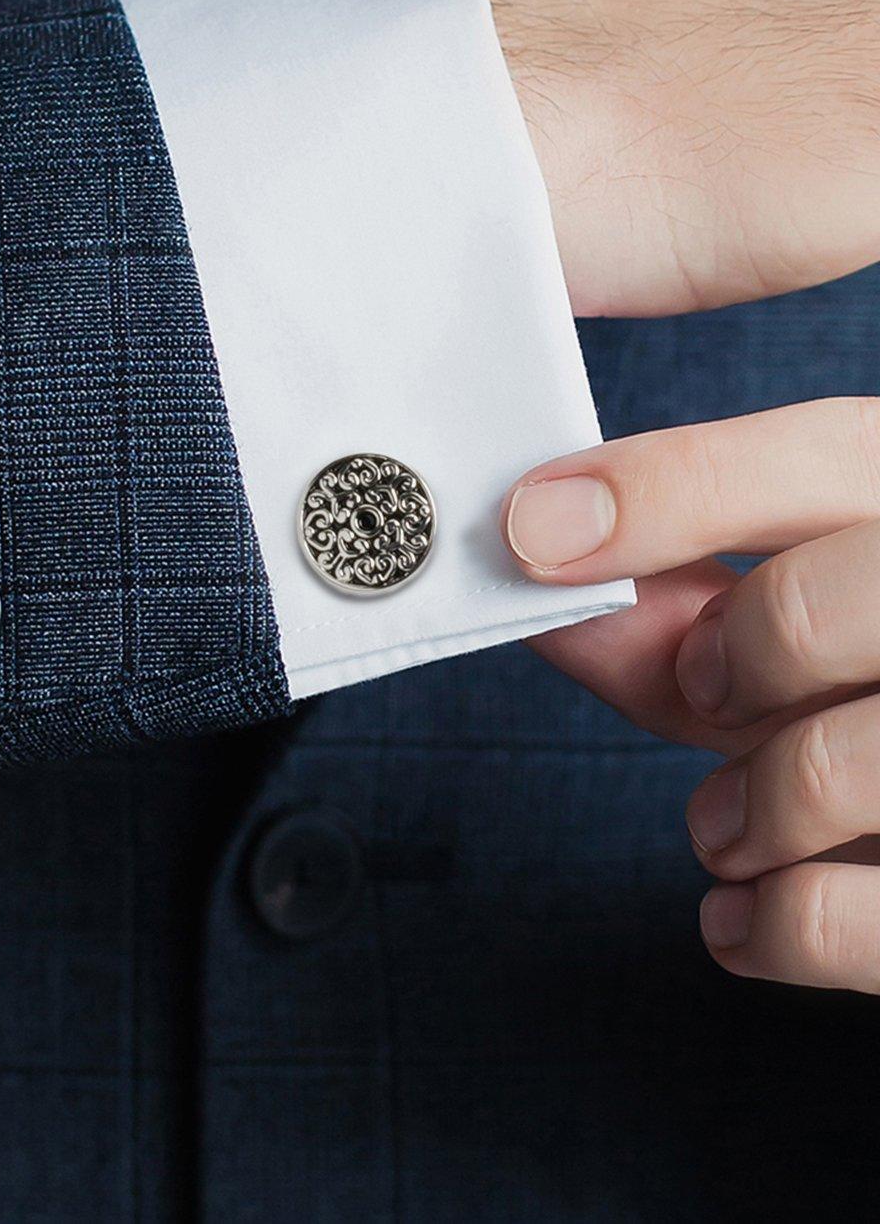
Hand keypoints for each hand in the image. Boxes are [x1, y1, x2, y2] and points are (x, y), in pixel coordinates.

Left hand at [501, 397, 879, 994]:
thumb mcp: (821, 620)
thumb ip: (689, 596)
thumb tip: (541, 561)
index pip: (826, 455)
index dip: (662, 487)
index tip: (532, 526)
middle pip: (813, 609)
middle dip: (730, 654)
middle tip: (710, 691)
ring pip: (832, 767)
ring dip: (743, 809)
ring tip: (729, 827)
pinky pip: (853, 920)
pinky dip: (770, 926)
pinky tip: (748, 915)